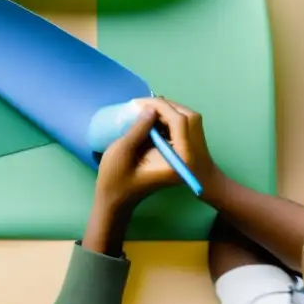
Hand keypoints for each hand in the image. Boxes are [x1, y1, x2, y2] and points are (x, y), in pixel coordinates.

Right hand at [95, 97, 218, 209]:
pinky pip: (177, 130)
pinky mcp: (177, 154)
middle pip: (185, 119)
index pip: (179, 121)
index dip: (161, 106)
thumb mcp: (122, 152)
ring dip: (164, 112)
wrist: (119, 202)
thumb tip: (151, 108)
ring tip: (142, 109)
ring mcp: (183, 156)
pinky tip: (148, 119)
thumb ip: (138, 128)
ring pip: (182, 122)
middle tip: (140, 103)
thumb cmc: (117, 180)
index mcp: (177, 159)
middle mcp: (186, 157)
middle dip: (164, 107)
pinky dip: (164, 121)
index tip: (139, 102)